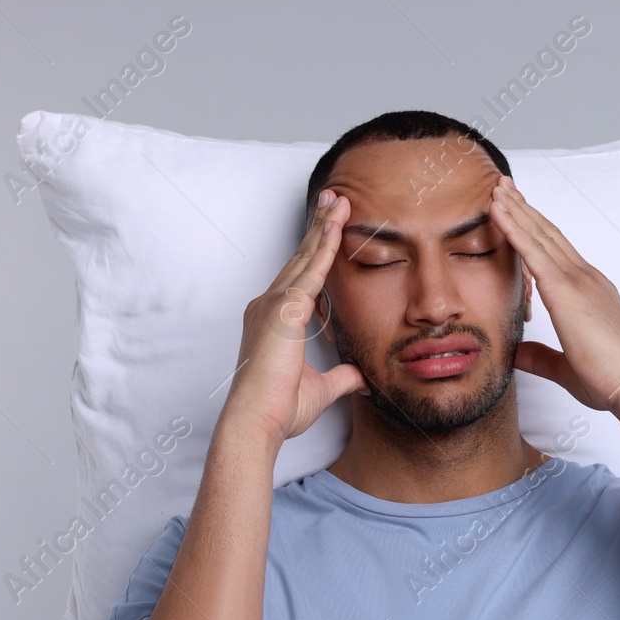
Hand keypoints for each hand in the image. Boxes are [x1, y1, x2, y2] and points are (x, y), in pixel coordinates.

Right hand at [222, 189, 366, 442]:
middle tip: (335, 198)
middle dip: (319, 227)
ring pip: (305, 257)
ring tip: (340, 200)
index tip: (330, 229)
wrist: (257, 421)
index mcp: (273, 320)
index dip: (316, 252)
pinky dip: (325, 248)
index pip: (301, 277)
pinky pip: (310, 272)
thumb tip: (362, 377)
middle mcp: (269, 305)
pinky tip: (337, 227)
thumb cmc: (279, 409)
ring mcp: (273, 304)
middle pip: (300, 258)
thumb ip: (342, 378)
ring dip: (323, 227)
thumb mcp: (320, 389)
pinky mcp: (284, 310)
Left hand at [490, 176, 619, 413]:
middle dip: (525, 208)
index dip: (537, 228)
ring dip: (516, 209)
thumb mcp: (566, 366)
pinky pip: (532, 251)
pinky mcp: (565, 290)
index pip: (558, 252)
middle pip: (549, 233)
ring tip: (496, 189)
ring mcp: (577, 280)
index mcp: (590, 291)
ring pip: (540, 235)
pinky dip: (513, 228)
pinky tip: (497, 212)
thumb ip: (540, 356)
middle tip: (504, 187)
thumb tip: (517, 353)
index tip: (520, 211)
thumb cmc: (609, 379)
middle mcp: (586, 278)